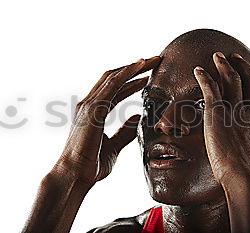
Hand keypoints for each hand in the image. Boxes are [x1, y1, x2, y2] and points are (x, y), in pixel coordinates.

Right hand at [52, 56, 160, 186]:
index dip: (132, 80)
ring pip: (114, 77)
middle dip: (135, 68)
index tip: (149, 76)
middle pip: (115, 78)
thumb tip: (138, 118)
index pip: (116, 89)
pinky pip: (112, 85)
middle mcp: (90, 104)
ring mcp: (90, 104)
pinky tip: (140, 66)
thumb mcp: (115, 145)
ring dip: (134, 67)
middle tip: (154, 61)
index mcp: (95, 111)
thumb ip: (125, 131)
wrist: (75, 176)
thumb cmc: (91, 164)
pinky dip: (127, 73)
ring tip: (152, 59)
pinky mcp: (93, 108)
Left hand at [193, 52, 249, 183]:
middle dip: (242, 65)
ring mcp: (235, 109)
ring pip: (231, 78)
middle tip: (234, 57)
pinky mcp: (217, 112)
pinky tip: (198, 70)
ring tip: (217, 56)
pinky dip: (204, 77)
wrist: (247, 177)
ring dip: (224, 64)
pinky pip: (210, 88)